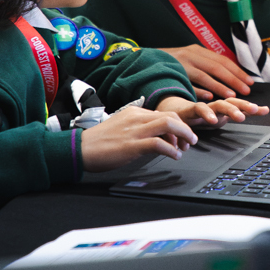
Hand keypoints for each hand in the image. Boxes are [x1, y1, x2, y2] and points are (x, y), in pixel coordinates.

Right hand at [80, 104, 197, 171]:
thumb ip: (139, 126)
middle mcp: (136, 118)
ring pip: (168, 125)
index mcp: (134, 112)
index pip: (164, 113)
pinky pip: (158, 143)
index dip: (178, 125)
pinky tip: (174, 156)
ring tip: (186, 147)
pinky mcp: (131, 145)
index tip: (182, 138)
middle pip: (171, 116)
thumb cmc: (99, 142)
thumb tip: (158, 131)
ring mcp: (134, 131)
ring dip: (183, 135)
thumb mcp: (122, 127)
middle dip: (185, 129)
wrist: (80, 149)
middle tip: (190, 142)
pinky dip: (170, 150)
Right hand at [156, 95, 269, 126]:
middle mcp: (214, 105)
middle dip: (244, 106)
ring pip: (220, 104)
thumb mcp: (218, 120)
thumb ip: (232, 118)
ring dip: (231, 110)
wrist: (172, 112)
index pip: (239, 105)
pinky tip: (214, 120)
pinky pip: (200, 109)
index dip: (251, 107)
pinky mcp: (190, 110)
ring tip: (240, 117)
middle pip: (232, 102)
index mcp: (222, 108)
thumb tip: (247, 120)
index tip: (265, 110)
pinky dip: (207, 114)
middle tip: (254, 111)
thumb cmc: (197, 116)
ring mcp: (204, 107)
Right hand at [160, 45, 253, 99]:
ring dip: (219, 86)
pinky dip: (198, 90)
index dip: (237, 71)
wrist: (143, 59)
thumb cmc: (171, 63)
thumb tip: (229, 74)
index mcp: (198, 50)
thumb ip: (206, 64)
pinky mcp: (171, 74)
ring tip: (231, 96)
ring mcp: (181, 64)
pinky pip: (187, 83)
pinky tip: (208, 97)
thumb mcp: (190, 58)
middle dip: (233, 79)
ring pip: (204, 75)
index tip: (250, 82)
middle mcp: (191, 55)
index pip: (222, 60)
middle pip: (217, 67)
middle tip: (246, 91)